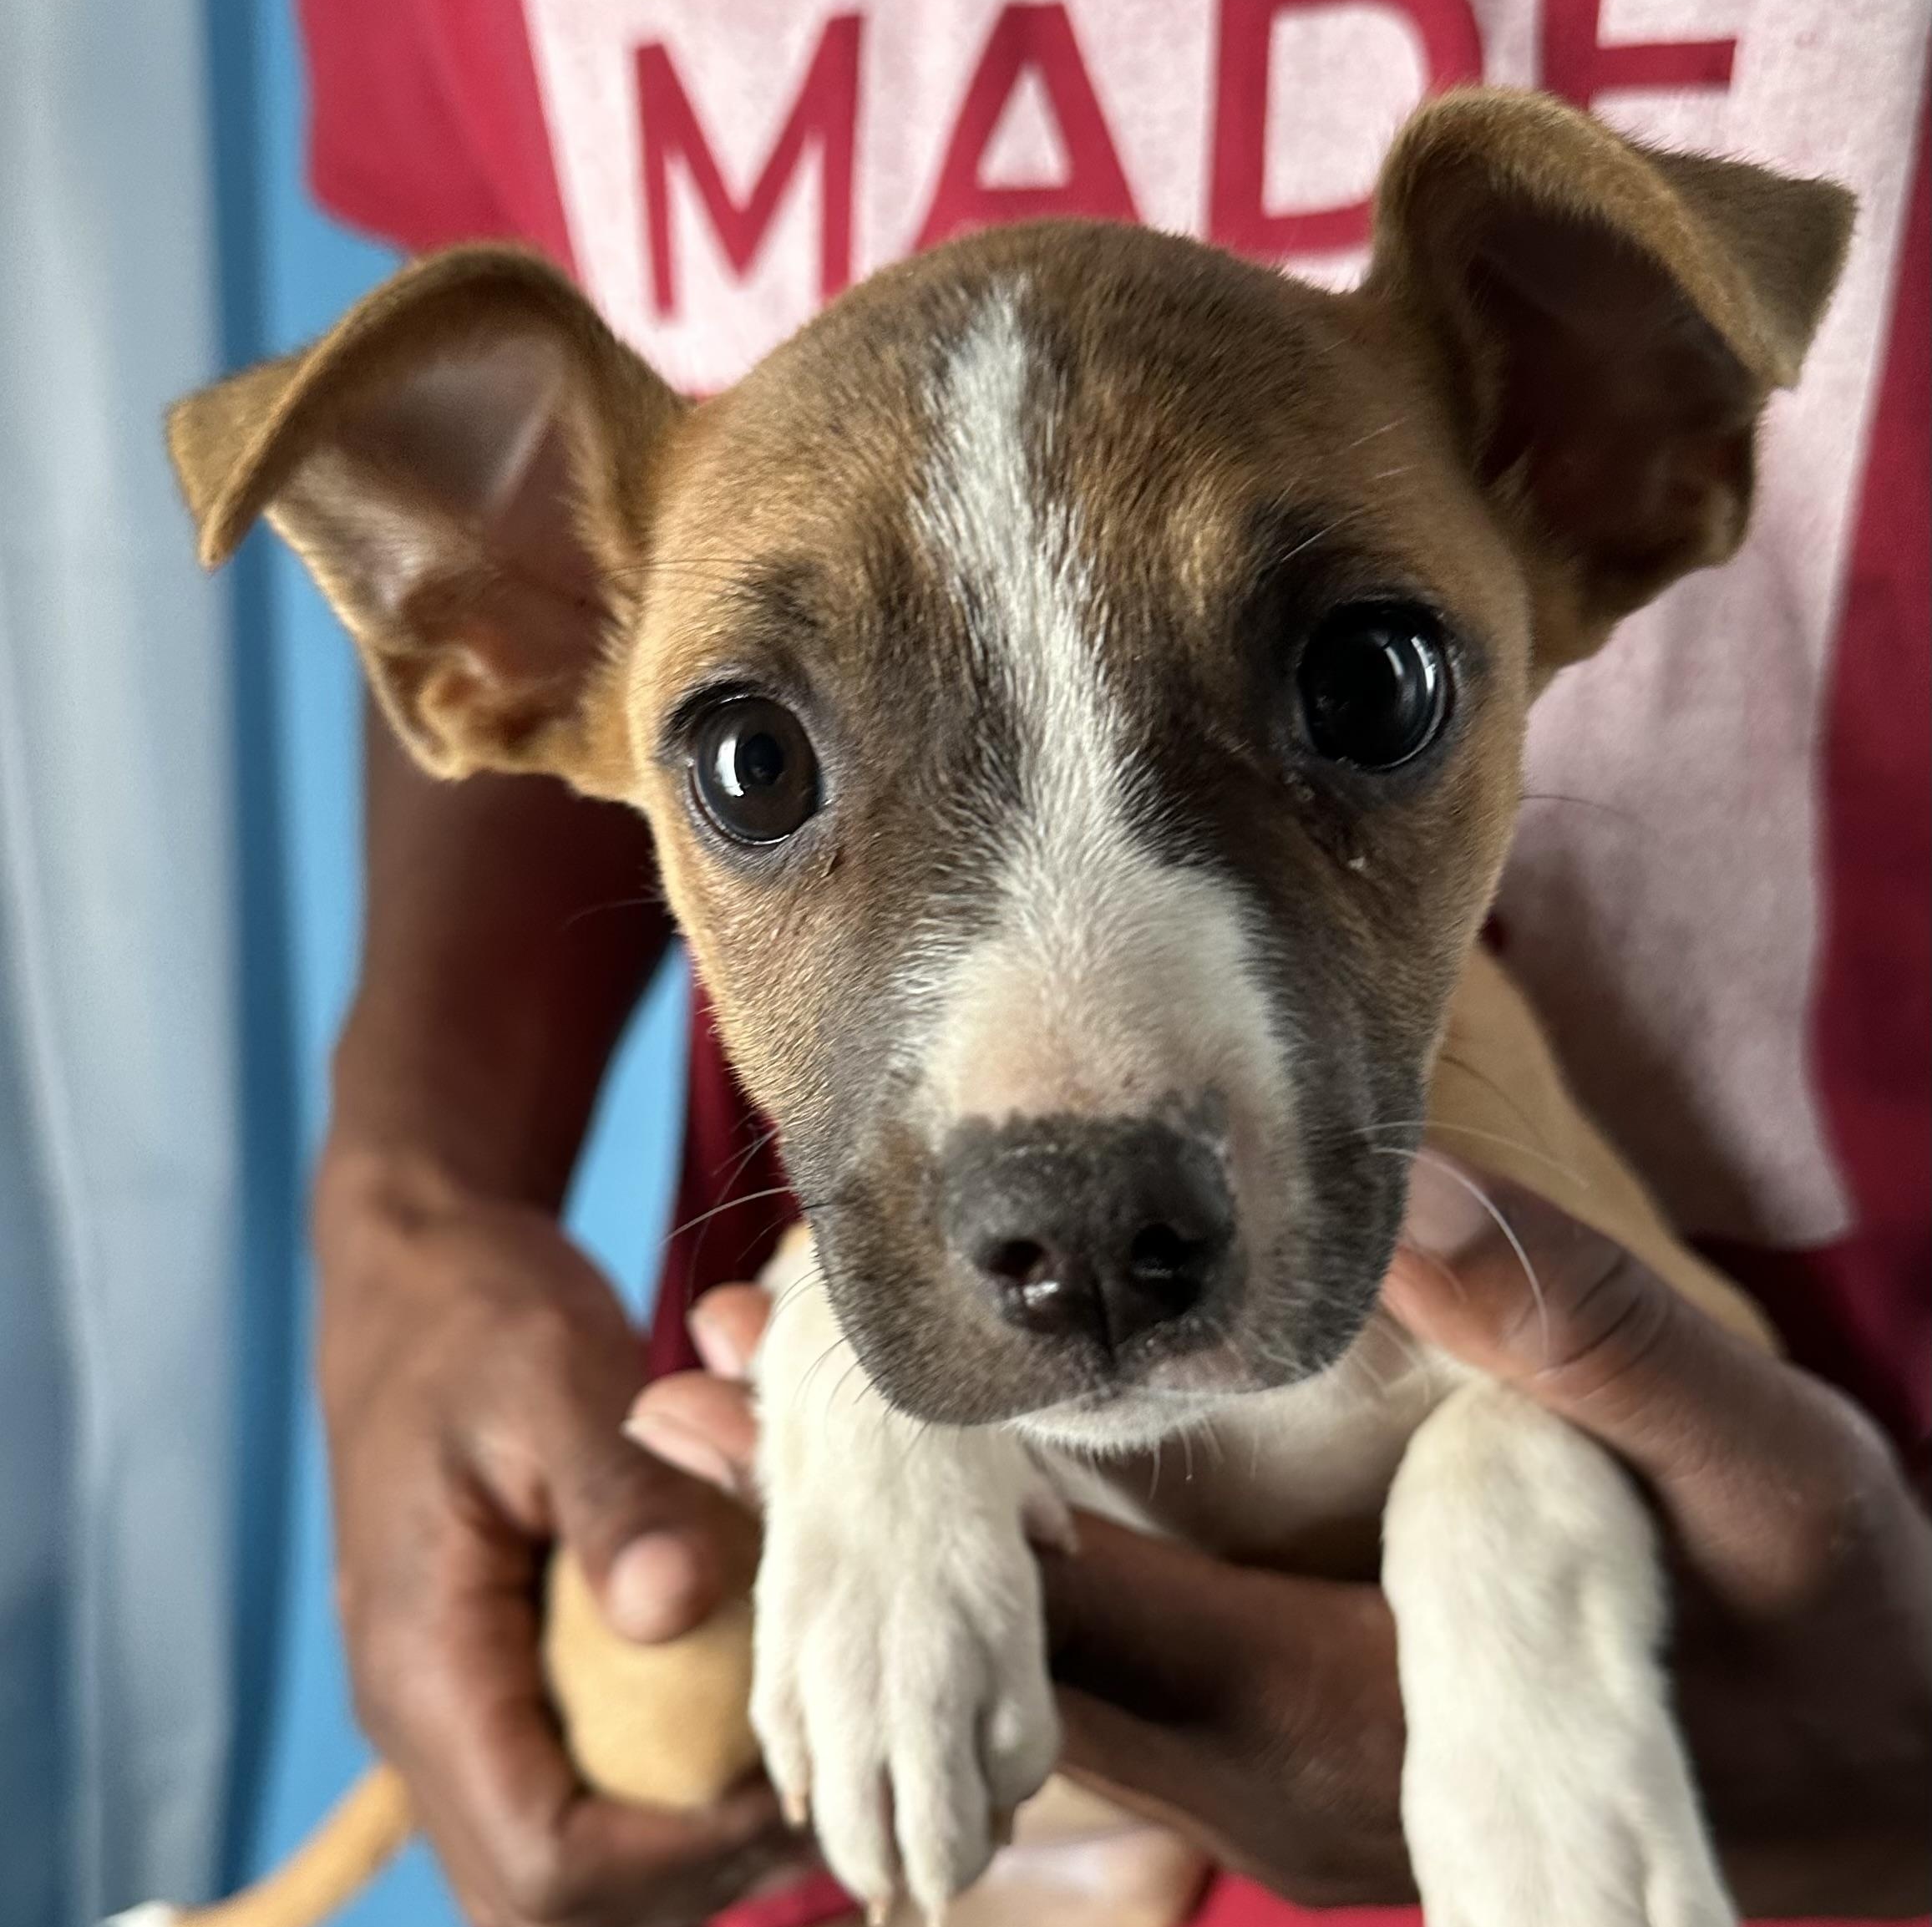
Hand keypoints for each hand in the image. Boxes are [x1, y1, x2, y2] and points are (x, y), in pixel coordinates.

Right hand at [316, 1148, 802, 1926]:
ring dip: (673, 1842)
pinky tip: (735, 1709)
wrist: (415, 1270)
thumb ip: (617, 1500)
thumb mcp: (555, 1381)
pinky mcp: (487, 1667)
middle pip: (545, 1896)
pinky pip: (563, 1779)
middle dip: (687, 1874)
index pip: (542, 1863)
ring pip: (554, 1856)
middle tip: (806, 1785)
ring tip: (783, 1762)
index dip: (677, 1860)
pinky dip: (652, 1781)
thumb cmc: (479, 1315)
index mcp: (425, 1661)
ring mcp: (452, 1696)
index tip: (792, 1779)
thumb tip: (678, 1609)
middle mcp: (426, 1709)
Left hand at [630, 1174, 1931, 1917]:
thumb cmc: (1832, 1624)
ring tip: (736, 1404)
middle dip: (837, 1524)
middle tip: (682, 1373)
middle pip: (992, 1647)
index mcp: (1347, 1708)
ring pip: (1025, 1665)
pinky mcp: (1292, 1737)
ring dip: (887, 1552)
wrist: (1882, 1770)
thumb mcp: (1750, 1460)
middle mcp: (1269, 1774)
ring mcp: (1271, 1774)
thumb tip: (1407, 1197)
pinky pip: (1101, 1664)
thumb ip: (1581, 1336)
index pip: (1059, 1615)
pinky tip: (923, 1483)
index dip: (893, 1501)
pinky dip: (988, 1569)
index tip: (752, 1371)